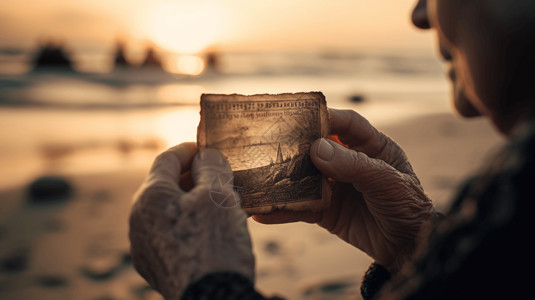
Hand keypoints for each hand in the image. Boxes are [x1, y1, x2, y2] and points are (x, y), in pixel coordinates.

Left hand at [129, 143, 254, 298]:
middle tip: (219, 176)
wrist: (213, 299)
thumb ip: (211, 167)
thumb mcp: (219, 195)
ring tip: (218, 204)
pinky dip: (186, 224)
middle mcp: (138, 219)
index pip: (167, 158)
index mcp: (150, 196)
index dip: (190, 149)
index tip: (208, 149)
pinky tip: (208, 230)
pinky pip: (168, 233)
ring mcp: (142, 245)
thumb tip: (206, 157)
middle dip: (192, 176)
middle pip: (165, 185)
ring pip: (167, 210)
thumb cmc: (216, 245)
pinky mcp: (153, 265)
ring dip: (190, 201)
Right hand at [254, 109, 435, 272]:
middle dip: (295, 145)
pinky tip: (262, 213)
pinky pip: (301, 207)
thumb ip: (353, 165)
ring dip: (282, 179)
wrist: (409, 249)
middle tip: (268, 142)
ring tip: (257, 177)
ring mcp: (336, 187)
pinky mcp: (326, 211)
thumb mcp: (387, 182)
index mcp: (372, 147)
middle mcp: (350, 163)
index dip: (325, 117)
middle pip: (318, 147)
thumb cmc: (408, 207)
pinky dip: (283, 210)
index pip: (346, 124)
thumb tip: (316, 148)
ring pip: (304, 178)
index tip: (300, 115)